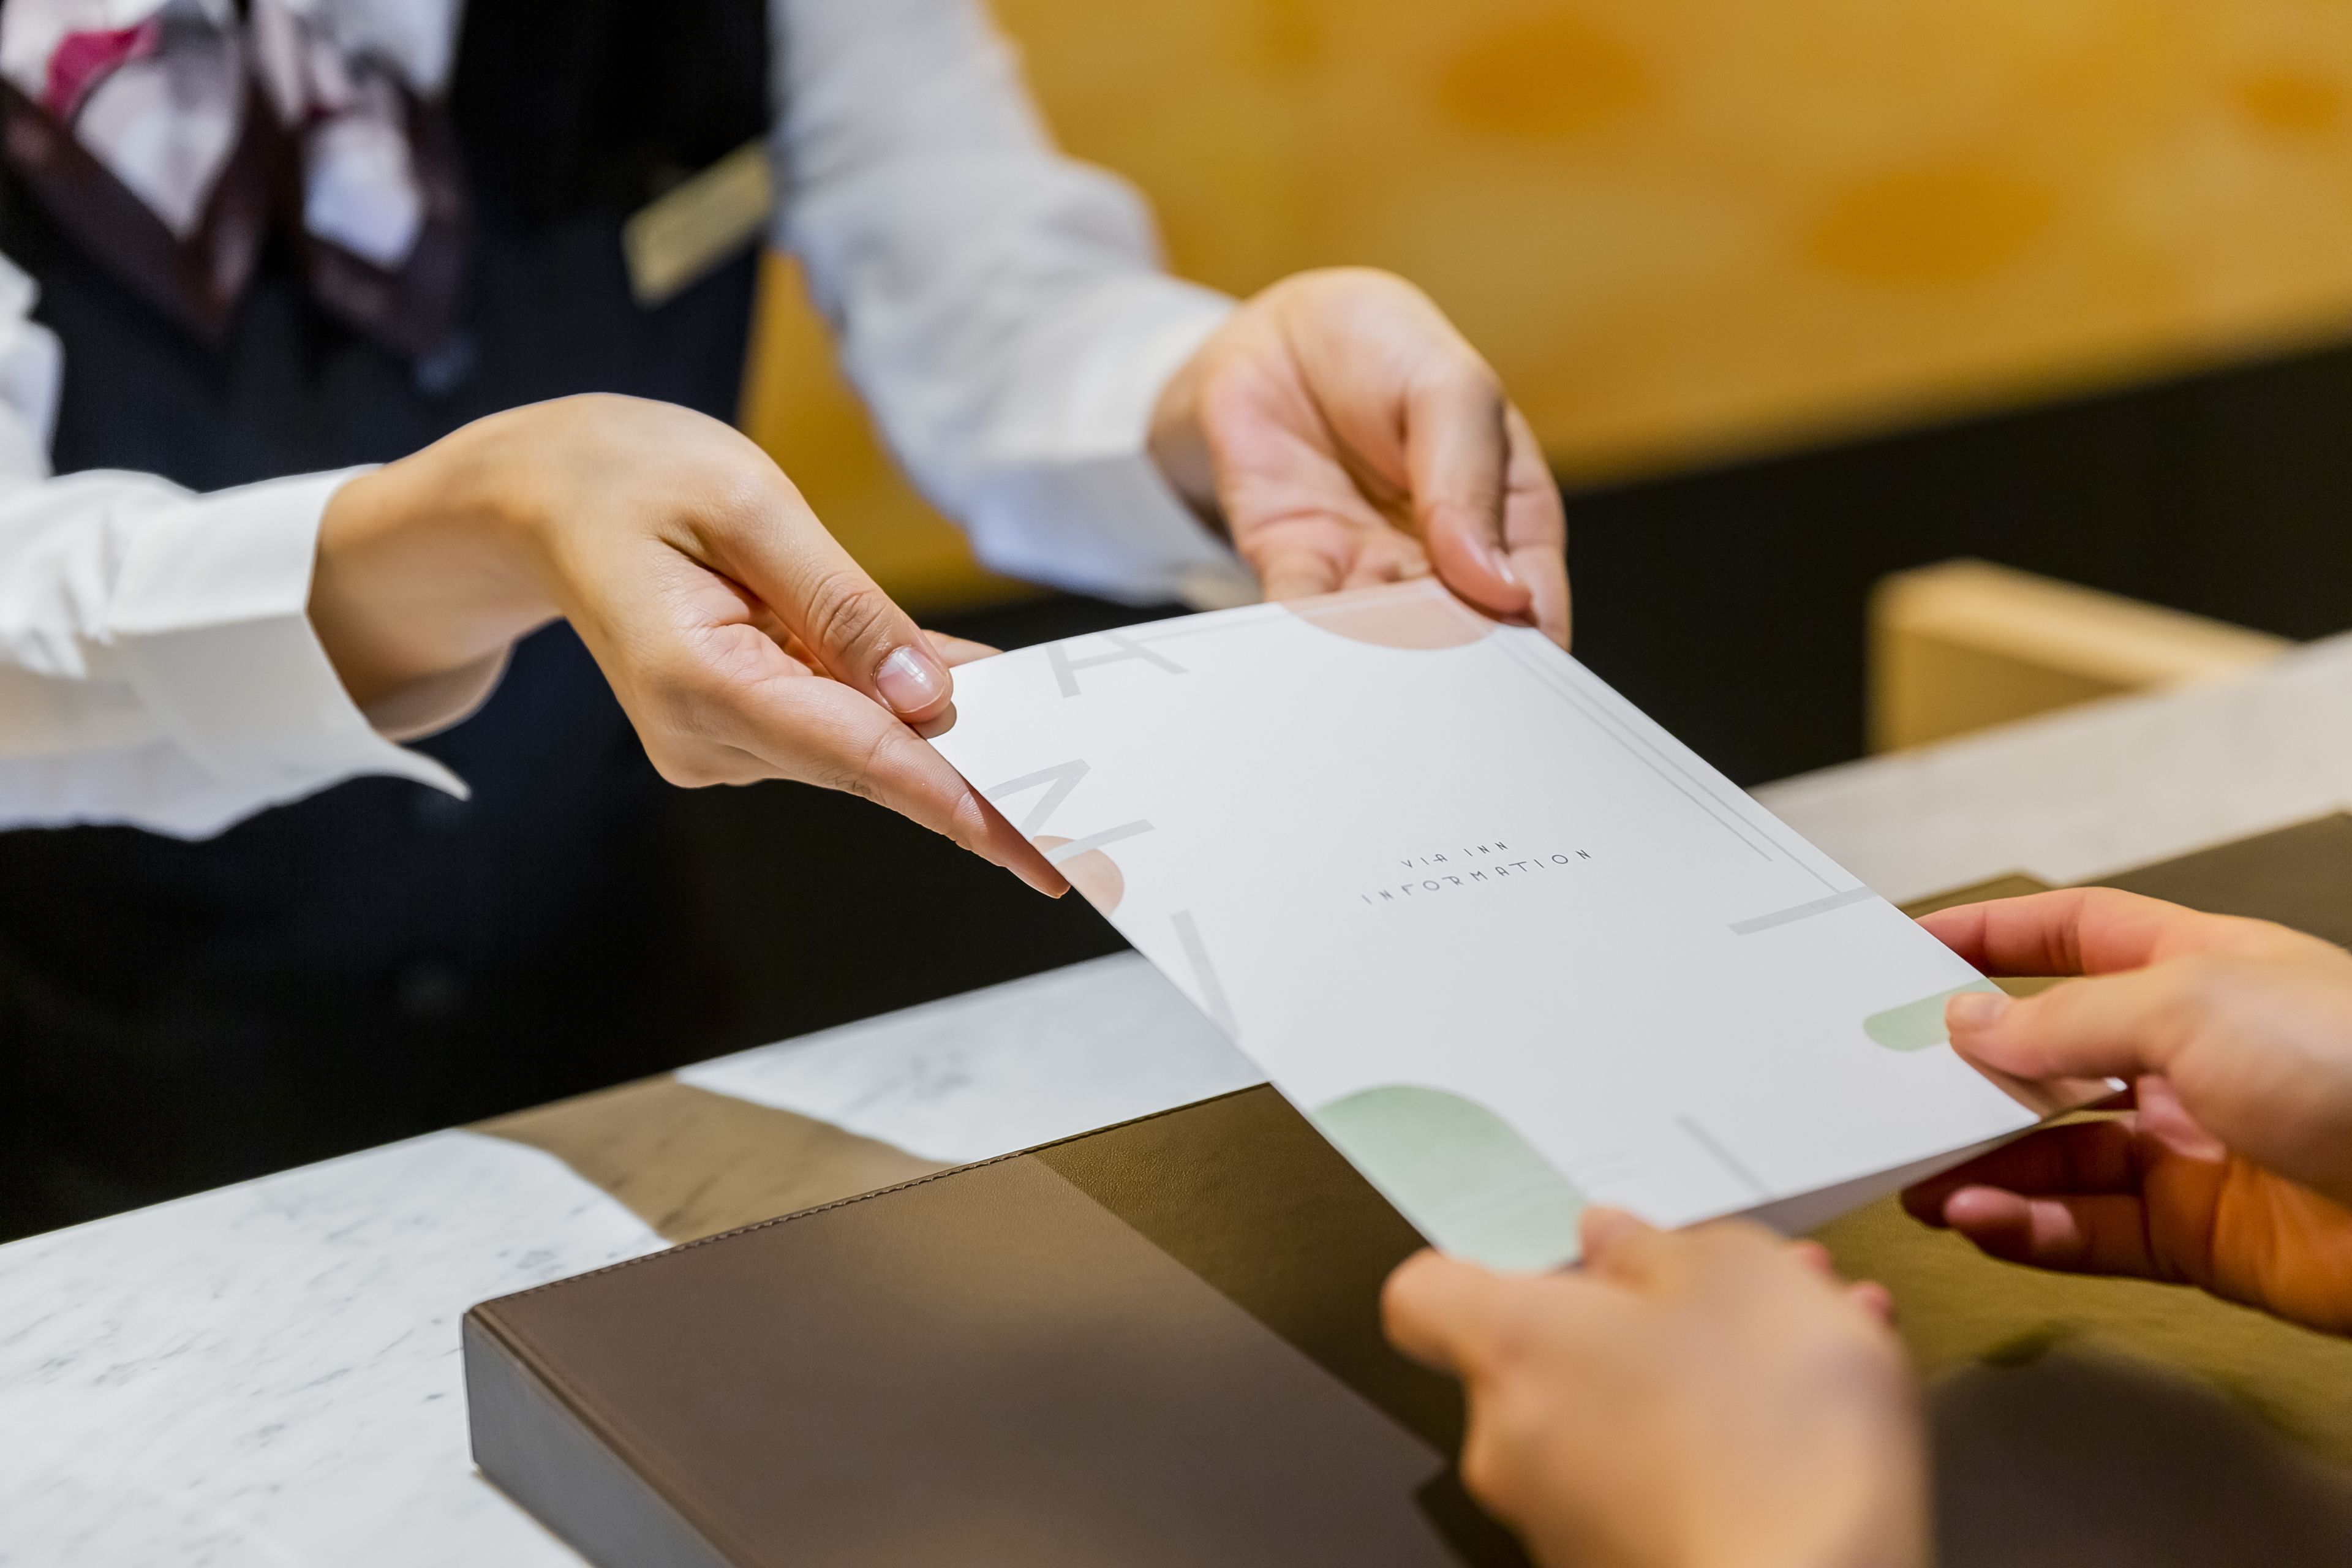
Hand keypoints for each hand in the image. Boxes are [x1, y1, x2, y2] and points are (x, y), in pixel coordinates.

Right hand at [307, 394, 1063, 896]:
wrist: (536, 496)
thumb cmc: (625, 475)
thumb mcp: (744, 502)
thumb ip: (842, 603)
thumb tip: (929, 695)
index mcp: (697, 680)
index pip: (855, 755)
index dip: (954, 800)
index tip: (1032, 848)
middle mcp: (708, 734)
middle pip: (873, 767)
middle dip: (981, 789)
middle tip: (1090, 835)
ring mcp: (719, 740)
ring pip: (865, 749)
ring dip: (949, 740)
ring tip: (1047, 747)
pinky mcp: (735, 727)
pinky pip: (842, 721)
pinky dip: (903, 707)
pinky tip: (975, 697)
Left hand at [1151, 268, 1568, 645]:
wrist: (1278, 333)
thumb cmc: (1384, 348)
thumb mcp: (1453, 388)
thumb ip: (1471, 480)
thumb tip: (1497, 583)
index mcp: (1508, 515)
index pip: (1533, 595)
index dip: (1533, 639)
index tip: (1524, 673)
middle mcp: (1442, 559)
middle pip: (1459, 634)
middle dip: (1454, 667)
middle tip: (1445, 688)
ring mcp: (1368, 569)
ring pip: (1381, 635)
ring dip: (1378, 659)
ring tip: (1376, 674)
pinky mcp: (1297, 567)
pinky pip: (1302, 615)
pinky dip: (1304, 637)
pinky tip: (1306, 651)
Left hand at [1382, 1210, 1926, 1567]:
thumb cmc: (1771, 1447)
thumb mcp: (1736, 1276)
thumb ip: (1657, 1247)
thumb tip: (1621, 1244)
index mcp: (1513, 1345)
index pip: (1426, 1294)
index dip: (1483, 1264)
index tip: (1544, 1254)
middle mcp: (1511, 1443)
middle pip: (1546, 1356)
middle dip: (1639, 1321)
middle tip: (1726, 1298)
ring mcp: (1561, 1524)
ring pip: (1617, 1420)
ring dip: (1696, 1383)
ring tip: (1804, 1358)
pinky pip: (1657, 1487)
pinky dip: (1719, 1457)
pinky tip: (1812, 1435)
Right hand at [1906, 889, 2351, 1332]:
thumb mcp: (2189, 1004)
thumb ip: (2063, 1019)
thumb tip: (1970, 1024)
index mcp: (2199, 970)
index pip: (2075, 938)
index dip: (1997, 938)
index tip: (1915, 948)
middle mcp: (2191, 1058)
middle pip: (2051, 1059)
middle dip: (1969, 1075)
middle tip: (1893, 1089)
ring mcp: (2195, 1150)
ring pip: (2057, 1156)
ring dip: (1983, 1167)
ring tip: (1920, 1179)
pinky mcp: (2202, 1238)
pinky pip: (2089, 1230)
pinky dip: (2026, 1227)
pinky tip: (1981, 1218)